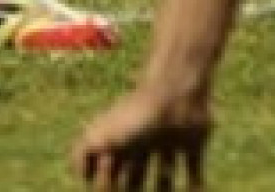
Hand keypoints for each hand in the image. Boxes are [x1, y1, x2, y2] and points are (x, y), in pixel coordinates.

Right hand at [72, 81, 212, 188]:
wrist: (178, 92)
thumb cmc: (137, 116)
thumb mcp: (102, 135)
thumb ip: (83, 153)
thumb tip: (80, 177)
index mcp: (121, 140)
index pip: (110, 171)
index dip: (107, 184)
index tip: (110, 184)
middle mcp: (142, 141)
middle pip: (136, 176)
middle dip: (134, 191)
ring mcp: (167, 141)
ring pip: (163, 175)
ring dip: (164, 191)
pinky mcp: (191, 142)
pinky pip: (193, 168)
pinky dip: (195, 186)